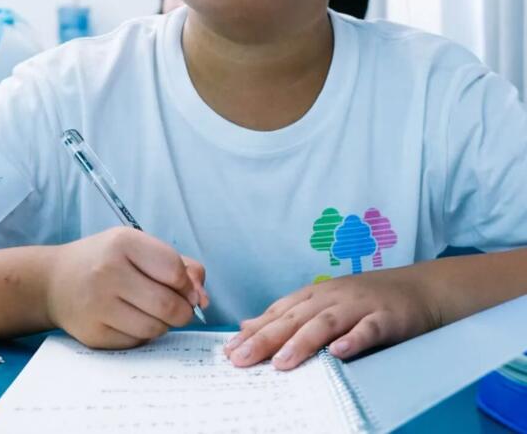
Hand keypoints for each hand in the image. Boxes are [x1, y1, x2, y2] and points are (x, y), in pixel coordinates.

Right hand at [46, 227, 208, 348]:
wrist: (55, 281)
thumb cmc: (106, 260)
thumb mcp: (139, 247)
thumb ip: (180, 265)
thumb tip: (202, 298)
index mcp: (123, 243)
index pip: (174, 270)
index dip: (187, 284)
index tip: (185, 287)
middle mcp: (108, 272)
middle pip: (168, 304)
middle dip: (183, 310)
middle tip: (179, 307)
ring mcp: (97, 305)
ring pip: (155, 328)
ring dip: (164, 324)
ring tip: (153, 311)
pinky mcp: (92, 333)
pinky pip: (136, 342)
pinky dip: (143, 334)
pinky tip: (132, 319)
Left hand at [224, 266, 439, 369]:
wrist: (420, 288)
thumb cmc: (368, 300)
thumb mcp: (326, 303)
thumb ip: (290, 315)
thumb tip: (249, 326)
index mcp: (317, 295)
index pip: (280, 312)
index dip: (255, 331)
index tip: (230, 350)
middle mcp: (333, 297)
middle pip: (295, 318)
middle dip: (266, 338)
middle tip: (241, 359)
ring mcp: (360, 306)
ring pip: (326, 323)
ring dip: (302, 342)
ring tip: (280, 362)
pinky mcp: (386, 318)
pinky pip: (368, 329)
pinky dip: (353, 340)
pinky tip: (339, 353)